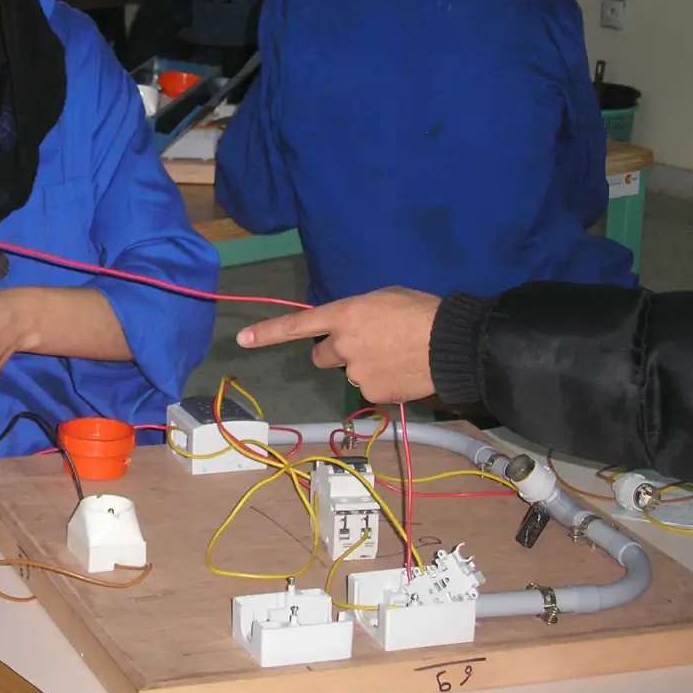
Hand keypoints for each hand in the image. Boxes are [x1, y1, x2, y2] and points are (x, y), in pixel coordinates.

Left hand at [236, 287, 441, 403]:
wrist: (450, 344)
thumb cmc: (420, 311)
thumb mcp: (383, 298)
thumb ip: (357, 314)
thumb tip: (351, 327)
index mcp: (343, 314)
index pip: (297, 324)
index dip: (268, 332)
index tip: (241, 340)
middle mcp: (342, 345)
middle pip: (321, 355)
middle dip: (337, 352)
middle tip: (367, 344)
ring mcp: (355, 372)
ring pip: (349, 372)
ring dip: (363, 365)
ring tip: (395, 355)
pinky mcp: (372, 394)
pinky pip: (369, 388)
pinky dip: (382, 382)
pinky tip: (403, 371)